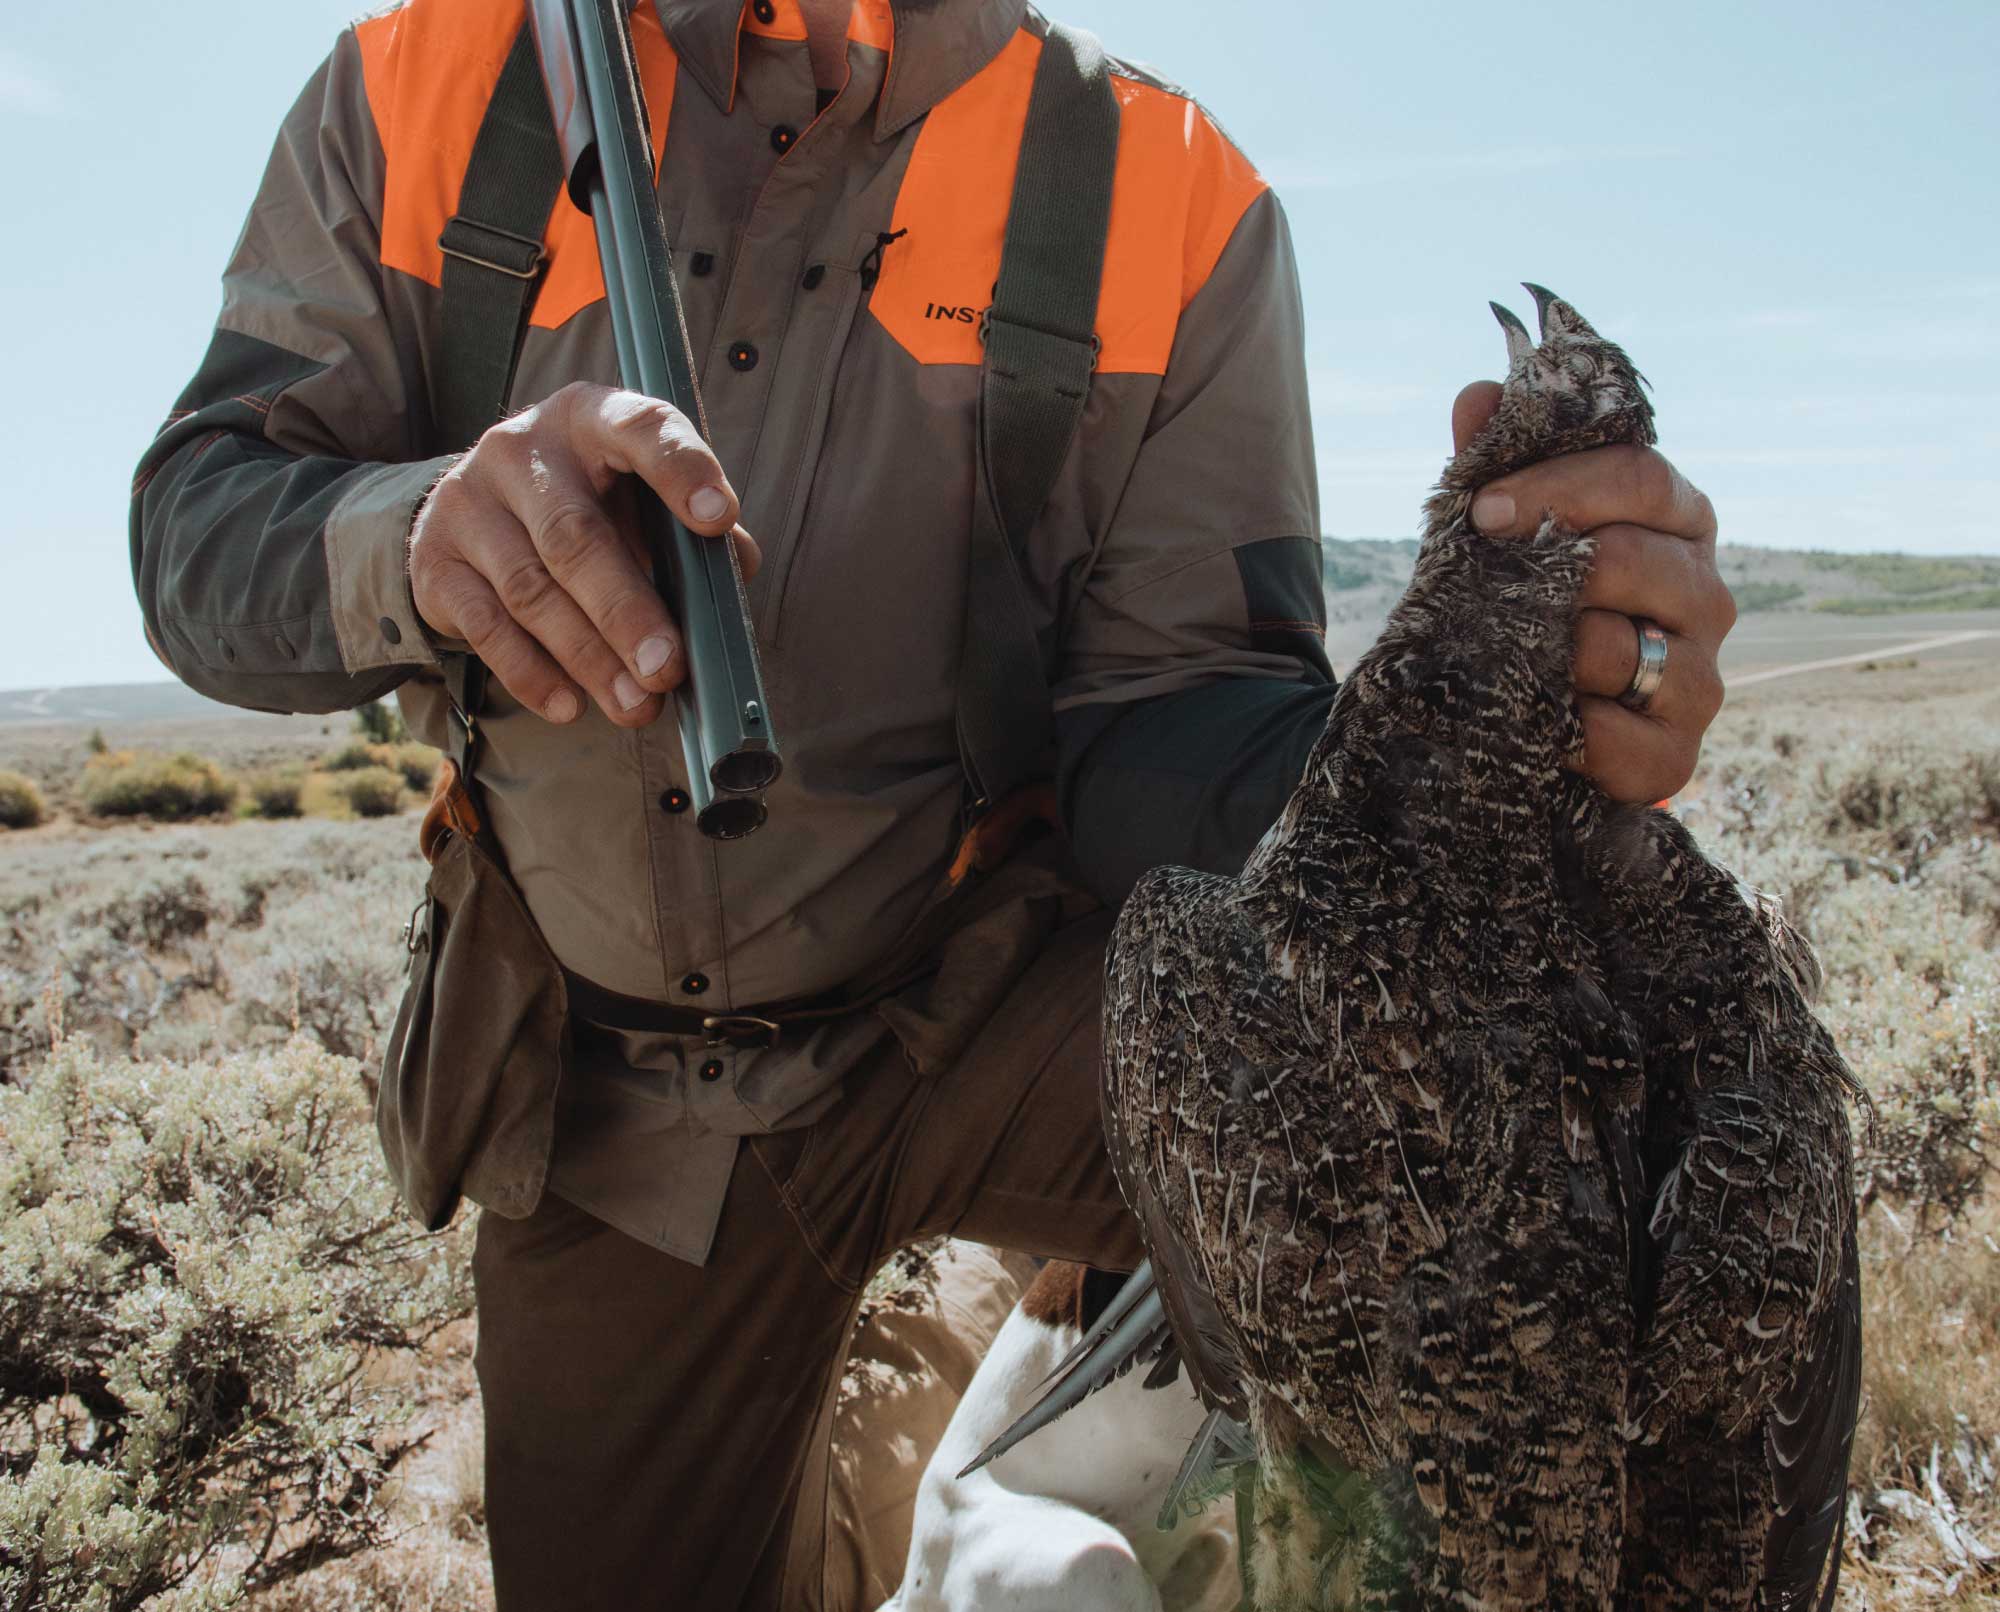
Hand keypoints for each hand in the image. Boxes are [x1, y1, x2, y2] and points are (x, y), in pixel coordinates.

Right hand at [408, 382, 760, 727]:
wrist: (472, 513)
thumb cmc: (587, 505)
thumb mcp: (638, 501)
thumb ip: (689, 532)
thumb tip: (735, 570)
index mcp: (591, 420)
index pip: (639, 427)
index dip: (680, 470)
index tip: (718, 520)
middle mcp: (522, 450)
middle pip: (574, 536)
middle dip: (627, 611)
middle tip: (668, 668)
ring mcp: (469, 502)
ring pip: (532, 591)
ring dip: (589, 658)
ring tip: (636, 705)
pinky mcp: (435, 561)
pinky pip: (486, 626)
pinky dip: (533, 673)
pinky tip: (571, 705)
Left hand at [1451, 382, 1733, 801]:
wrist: (1517, 724)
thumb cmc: (1521, 609)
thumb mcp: (1499, 535)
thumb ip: (1495, 464)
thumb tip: (1480, 395)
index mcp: (1676, 523)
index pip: (1639, 477)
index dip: (1556, 487)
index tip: (1481, 509)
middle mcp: (1705, 595)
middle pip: (1635, 557)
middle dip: (1545, 564)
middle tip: (1480, 573)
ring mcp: (1699, 679)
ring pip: (1619, 647)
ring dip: (1546, 650)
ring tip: (1507, 654)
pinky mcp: (1674, 755)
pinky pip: (1617, 739)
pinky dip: (1564, 732)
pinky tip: (1534, 726)